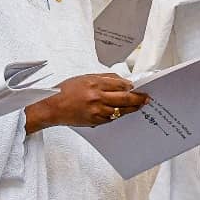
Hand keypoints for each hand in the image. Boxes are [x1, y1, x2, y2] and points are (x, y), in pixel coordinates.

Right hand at [25, 73, 148, 132]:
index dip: (132, 86)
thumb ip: (103, 78)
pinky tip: (123, 112)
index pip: (121, 84)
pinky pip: (112, 118)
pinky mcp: (95, 121)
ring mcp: (97, 110)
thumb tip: (121, 81)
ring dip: (132, 108)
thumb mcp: (84, 78)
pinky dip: (119, 114)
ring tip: (139, 106)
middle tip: (146, 98)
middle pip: (125, 98)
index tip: (139, 87)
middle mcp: (97, 97)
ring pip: (121, 110)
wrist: (52, 107)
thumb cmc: (65, 91)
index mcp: (94, 83)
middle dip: (138, 98)